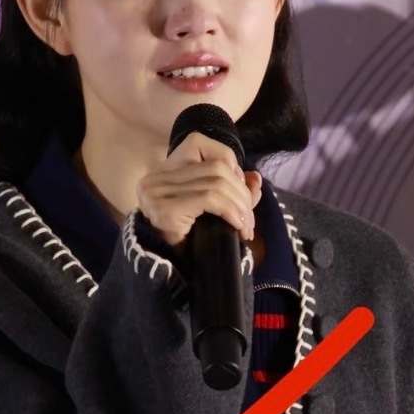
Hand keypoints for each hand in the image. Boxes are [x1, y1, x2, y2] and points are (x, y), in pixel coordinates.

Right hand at [135, 132, 260, 251]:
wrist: (163, 269)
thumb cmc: (187, 238)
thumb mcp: (212, 206)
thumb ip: (232, 189)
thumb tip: (256, 178)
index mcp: (164, 169)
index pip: (199, 144)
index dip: (228, 164)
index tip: (238, 192)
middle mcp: (157, 175)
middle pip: (215, 167)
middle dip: (241, 193)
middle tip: (250, 218)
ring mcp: (158, 191)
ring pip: (217, 183)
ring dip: (240, 206)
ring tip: (246, 227)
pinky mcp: (167, 209)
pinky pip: (210, 198)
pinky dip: (231, 212)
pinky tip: (238, 227)